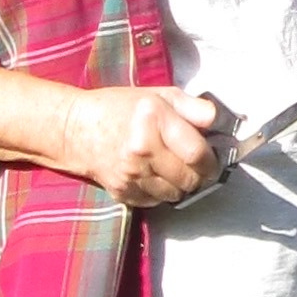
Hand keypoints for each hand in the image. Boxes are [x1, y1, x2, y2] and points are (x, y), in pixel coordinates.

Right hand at [64, 83, 224, 207]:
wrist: (76, 129)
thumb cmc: (119, 109)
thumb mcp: (159, 95)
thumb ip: (194, 107)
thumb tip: (221, 121)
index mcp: (153, 121)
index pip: (197, 154)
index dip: (213, 160)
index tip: (214, 158)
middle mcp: (142, 150)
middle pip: (190, 179)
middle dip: (200, 175)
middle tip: (197, 164)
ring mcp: (131, 175)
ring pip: (176, 194)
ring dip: (182, 185)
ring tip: (175, 167)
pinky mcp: (123, 193)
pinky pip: (157, 201)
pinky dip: (162, 191)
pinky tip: (155, 174)